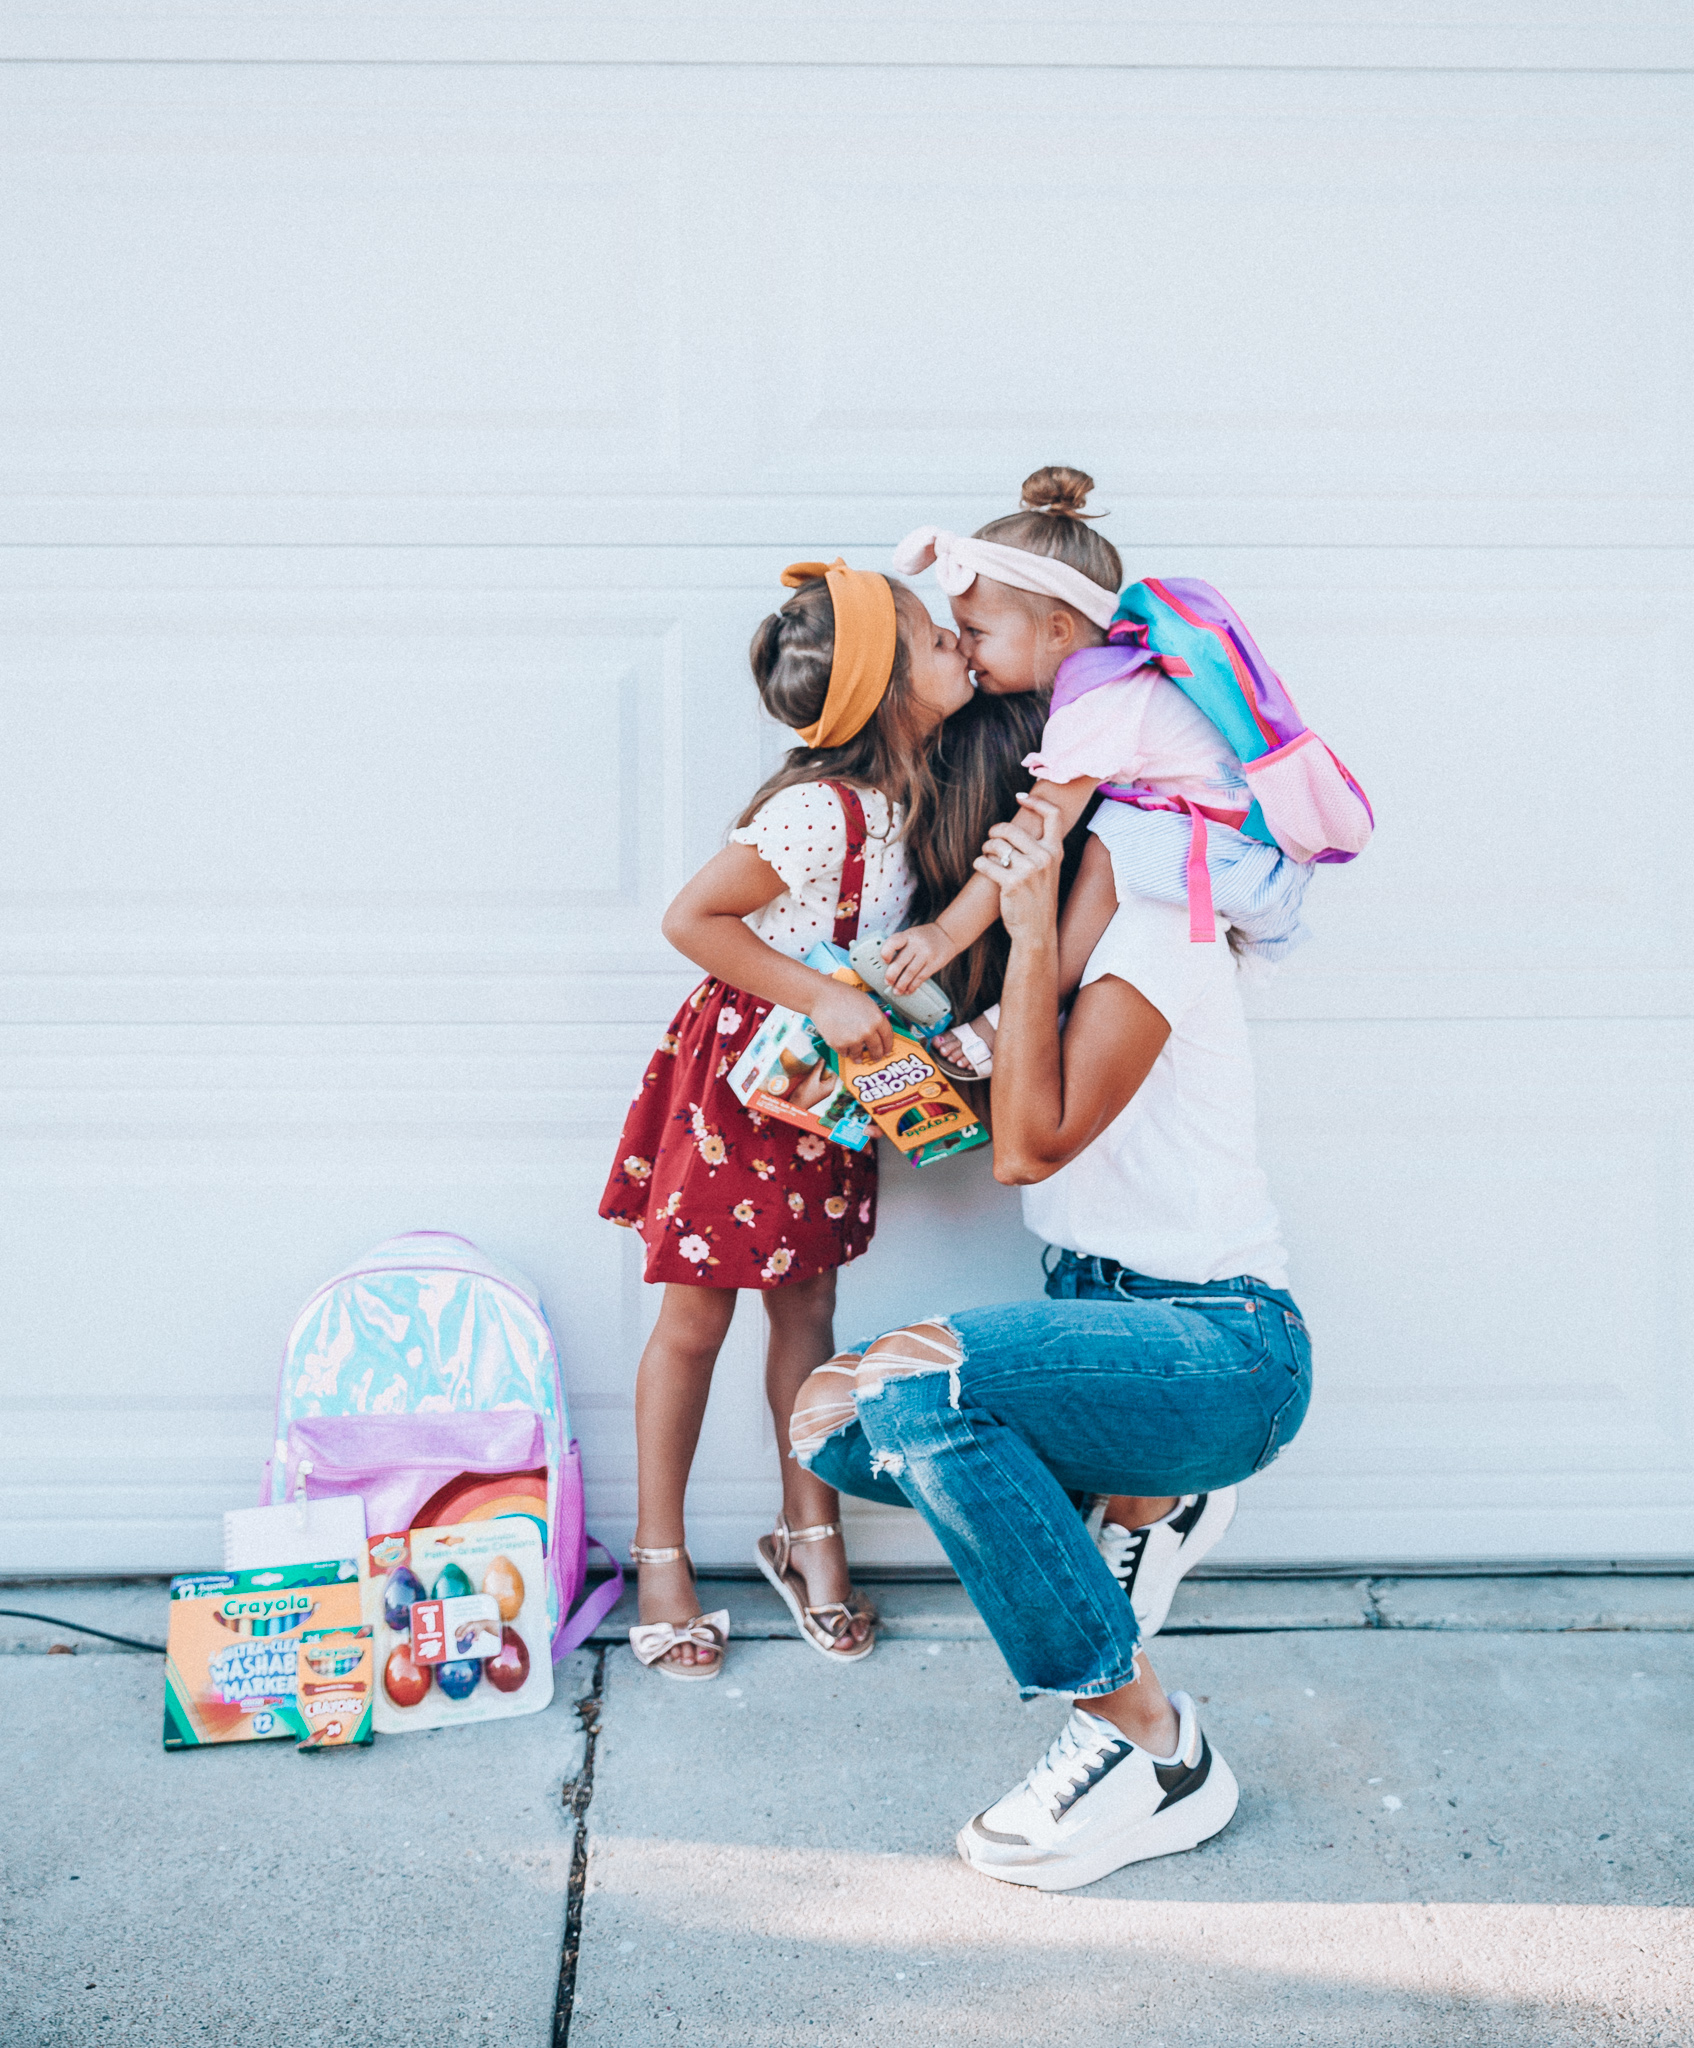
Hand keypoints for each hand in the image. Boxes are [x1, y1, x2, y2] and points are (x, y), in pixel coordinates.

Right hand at [809, 981, 894, 1062]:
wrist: (821, 996)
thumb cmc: (842, 995)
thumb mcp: (867, 1003)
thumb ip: (874, 1017)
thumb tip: (878, 1031)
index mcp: (877, 1019)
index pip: (888, 1037)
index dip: (888, 1046)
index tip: (887, 1051)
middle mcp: (867, 1031)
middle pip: (876, 1049)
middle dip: (877, 1055)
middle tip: (876, 1058)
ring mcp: (853, 1039)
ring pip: (859, 1054)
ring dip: (858, 1056)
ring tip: (857, 1057)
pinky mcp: (839, 1044)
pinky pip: (844, 1053)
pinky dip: (844, 1051)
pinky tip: (843, 1047)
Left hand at [879, 922, 958, 995]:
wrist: (947, 934)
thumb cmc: (925, 937)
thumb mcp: (911, 935)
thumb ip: (900, 946)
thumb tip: (887, 966)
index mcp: (907, 936)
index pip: (893, 943)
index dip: (886, 953)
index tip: (885, 961)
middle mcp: (916, 944)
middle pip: (900, 962)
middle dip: (892, 975)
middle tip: (888, 982)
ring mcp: (926, 954)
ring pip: (910, 973)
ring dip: (902, 984)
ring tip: (897, 991)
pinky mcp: (934, 964)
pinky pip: (921, 977)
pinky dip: (913, 985)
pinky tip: (908, 989)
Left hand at [974, 793, 1062, 943]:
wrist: (1037, 931)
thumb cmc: (1038, 899)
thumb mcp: (1049, 871)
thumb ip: (1040, 849)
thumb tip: (1016, 827)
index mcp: (1056, 852)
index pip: (1053, 815)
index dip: (1036, 801)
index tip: (1020, 797)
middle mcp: (1045, 858)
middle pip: (1011, 828)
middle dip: (994, 832)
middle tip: (990, 840)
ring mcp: (1029, 870)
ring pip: (995, 845)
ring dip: (985, 848)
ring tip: (986, 856)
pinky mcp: (1011, 883)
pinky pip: (985, 862)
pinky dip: (979, 863)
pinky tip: (982, 868)